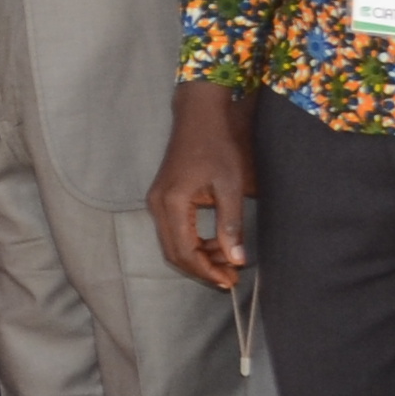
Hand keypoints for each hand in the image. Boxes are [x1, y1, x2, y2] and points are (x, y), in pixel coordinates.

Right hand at [148, 82, 254, 293]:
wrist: (200, 115)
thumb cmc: (218, 145)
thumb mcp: (230, 185)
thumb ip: (231, 224)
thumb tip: (237, 259)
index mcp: (172, 203)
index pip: (185, 251)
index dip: (206, 270)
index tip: (230, 280)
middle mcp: (158, 205)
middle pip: (174, 253)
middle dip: (202, 268)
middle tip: (230, 277)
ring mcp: (157, 201)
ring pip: (172, 244)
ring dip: (198, 257)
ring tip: (227, 261)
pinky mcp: (162, 198)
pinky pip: (173, 231)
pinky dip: (193, 243)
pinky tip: (215, 244)